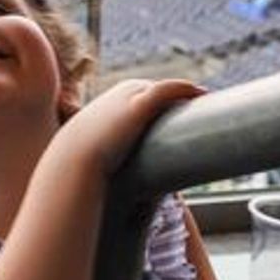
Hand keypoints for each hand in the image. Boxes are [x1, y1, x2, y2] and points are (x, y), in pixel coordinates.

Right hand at [56, 78, 203, 174]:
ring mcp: (133, 94)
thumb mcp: (87, 161)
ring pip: (166, 89)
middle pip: (156, 90)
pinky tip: (204, 94)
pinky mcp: (143, 103)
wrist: (74, 159)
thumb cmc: (78, 165)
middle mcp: (121, 92)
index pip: (140, 96)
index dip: (159, 105)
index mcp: (110, 102)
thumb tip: (102, 191)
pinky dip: (188, 88)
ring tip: (204, 103)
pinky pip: (171, 89)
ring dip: (185, 93)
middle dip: (174, 98)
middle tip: (195, 113)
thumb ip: (98, 167)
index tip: (175, 118)